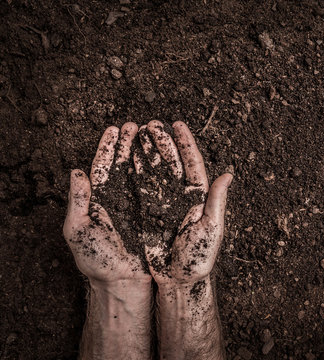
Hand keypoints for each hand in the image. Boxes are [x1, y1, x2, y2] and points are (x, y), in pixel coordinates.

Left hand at [63, 123, 149, 284]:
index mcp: (100, 198)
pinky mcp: (156, 212)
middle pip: (125, 163)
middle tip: (135, 125)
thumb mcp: (78, 229)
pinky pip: (160, 188)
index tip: (113, 129)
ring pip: (144, 171)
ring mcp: (139, 204)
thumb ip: (77, 200)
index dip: (107, 147)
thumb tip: (76, 172)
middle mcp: (121, 198)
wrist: (123, 281)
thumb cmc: (98, 260)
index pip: (103, 166)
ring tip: (151, 131)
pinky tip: (165, 157)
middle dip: (129, 142)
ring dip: (147, 151)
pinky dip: (162, 171)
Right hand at [134, 120, 231, 286]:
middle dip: (162, 142)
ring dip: (147, 152)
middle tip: (151, 124)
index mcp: (199, 197)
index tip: (177, 124)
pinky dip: (134, 173)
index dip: (185, 143)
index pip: (192, 163)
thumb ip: (217, 201)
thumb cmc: (199, 258)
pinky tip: (127, 159)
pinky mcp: (148, 213)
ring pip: (154, 172)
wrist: (178, 281)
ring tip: (137, 133)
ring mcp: (163, 203)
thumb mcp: (211, 229)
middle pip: (170, 162)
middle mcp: (181, 196)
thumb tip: (229, 174)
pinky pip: (140, 189)